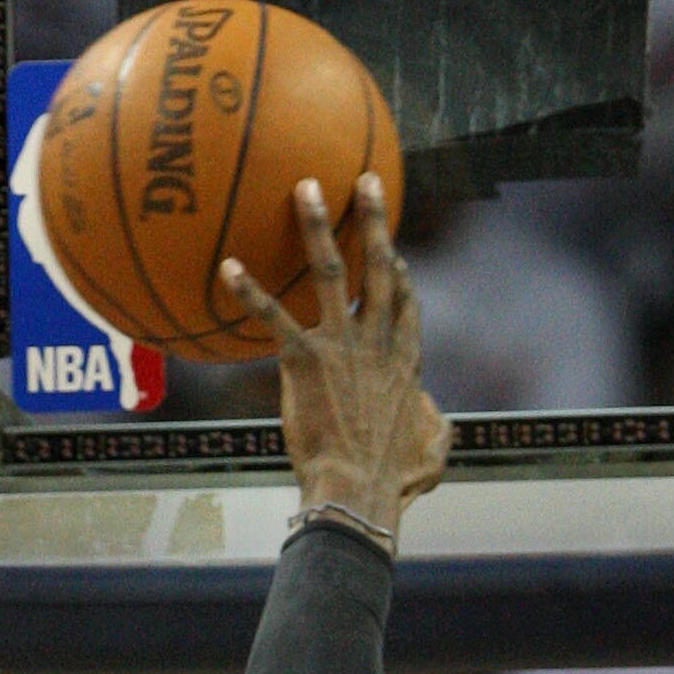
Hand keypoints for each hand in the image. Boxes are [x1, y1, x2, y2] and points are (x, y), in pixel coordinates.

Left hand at [220, 177, 450, 538]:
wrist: (358, 493)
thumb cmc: (391, 484)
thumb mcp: (430, 458)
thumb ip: (437, 435)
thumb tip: (447, 429)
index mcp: (405, 363)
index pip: (405, 303)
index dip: (399, 272)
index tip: (391, 249)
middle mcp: (377, 343)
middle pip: (379, 268)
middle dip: (374, 219)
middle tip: (364, 180)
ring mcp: (342, 347)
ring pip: (331, 272)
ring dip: (317, 226)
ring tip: (304, 186)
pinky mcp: (305, 362)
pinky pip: (274, 317)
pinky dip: (250, 292)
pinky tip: (227, 266)